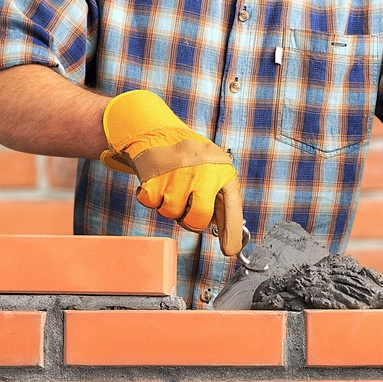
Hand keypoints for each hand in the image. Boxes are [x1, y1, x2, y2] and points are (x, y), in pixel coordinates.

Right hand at [100, 90, 244, 255]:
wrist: (157, 131)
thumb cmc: (190, 158)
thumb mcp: (213, 172)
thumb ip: (219, 199)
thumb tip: (224, 232)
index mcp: (222, 173)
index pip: (232, 210)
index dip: (231, 234)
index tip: (230, 250)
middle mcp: (203, 174)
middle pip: (197, 220)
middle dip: (190, 221)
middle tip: (187, 208)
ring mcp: (178, 176)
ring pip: (171, 214)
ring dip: (169, 206)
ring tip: (171, 186)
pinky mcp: (154, 177)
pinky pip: (152, 205)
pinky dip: (151, 198)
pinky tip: (157, 182)